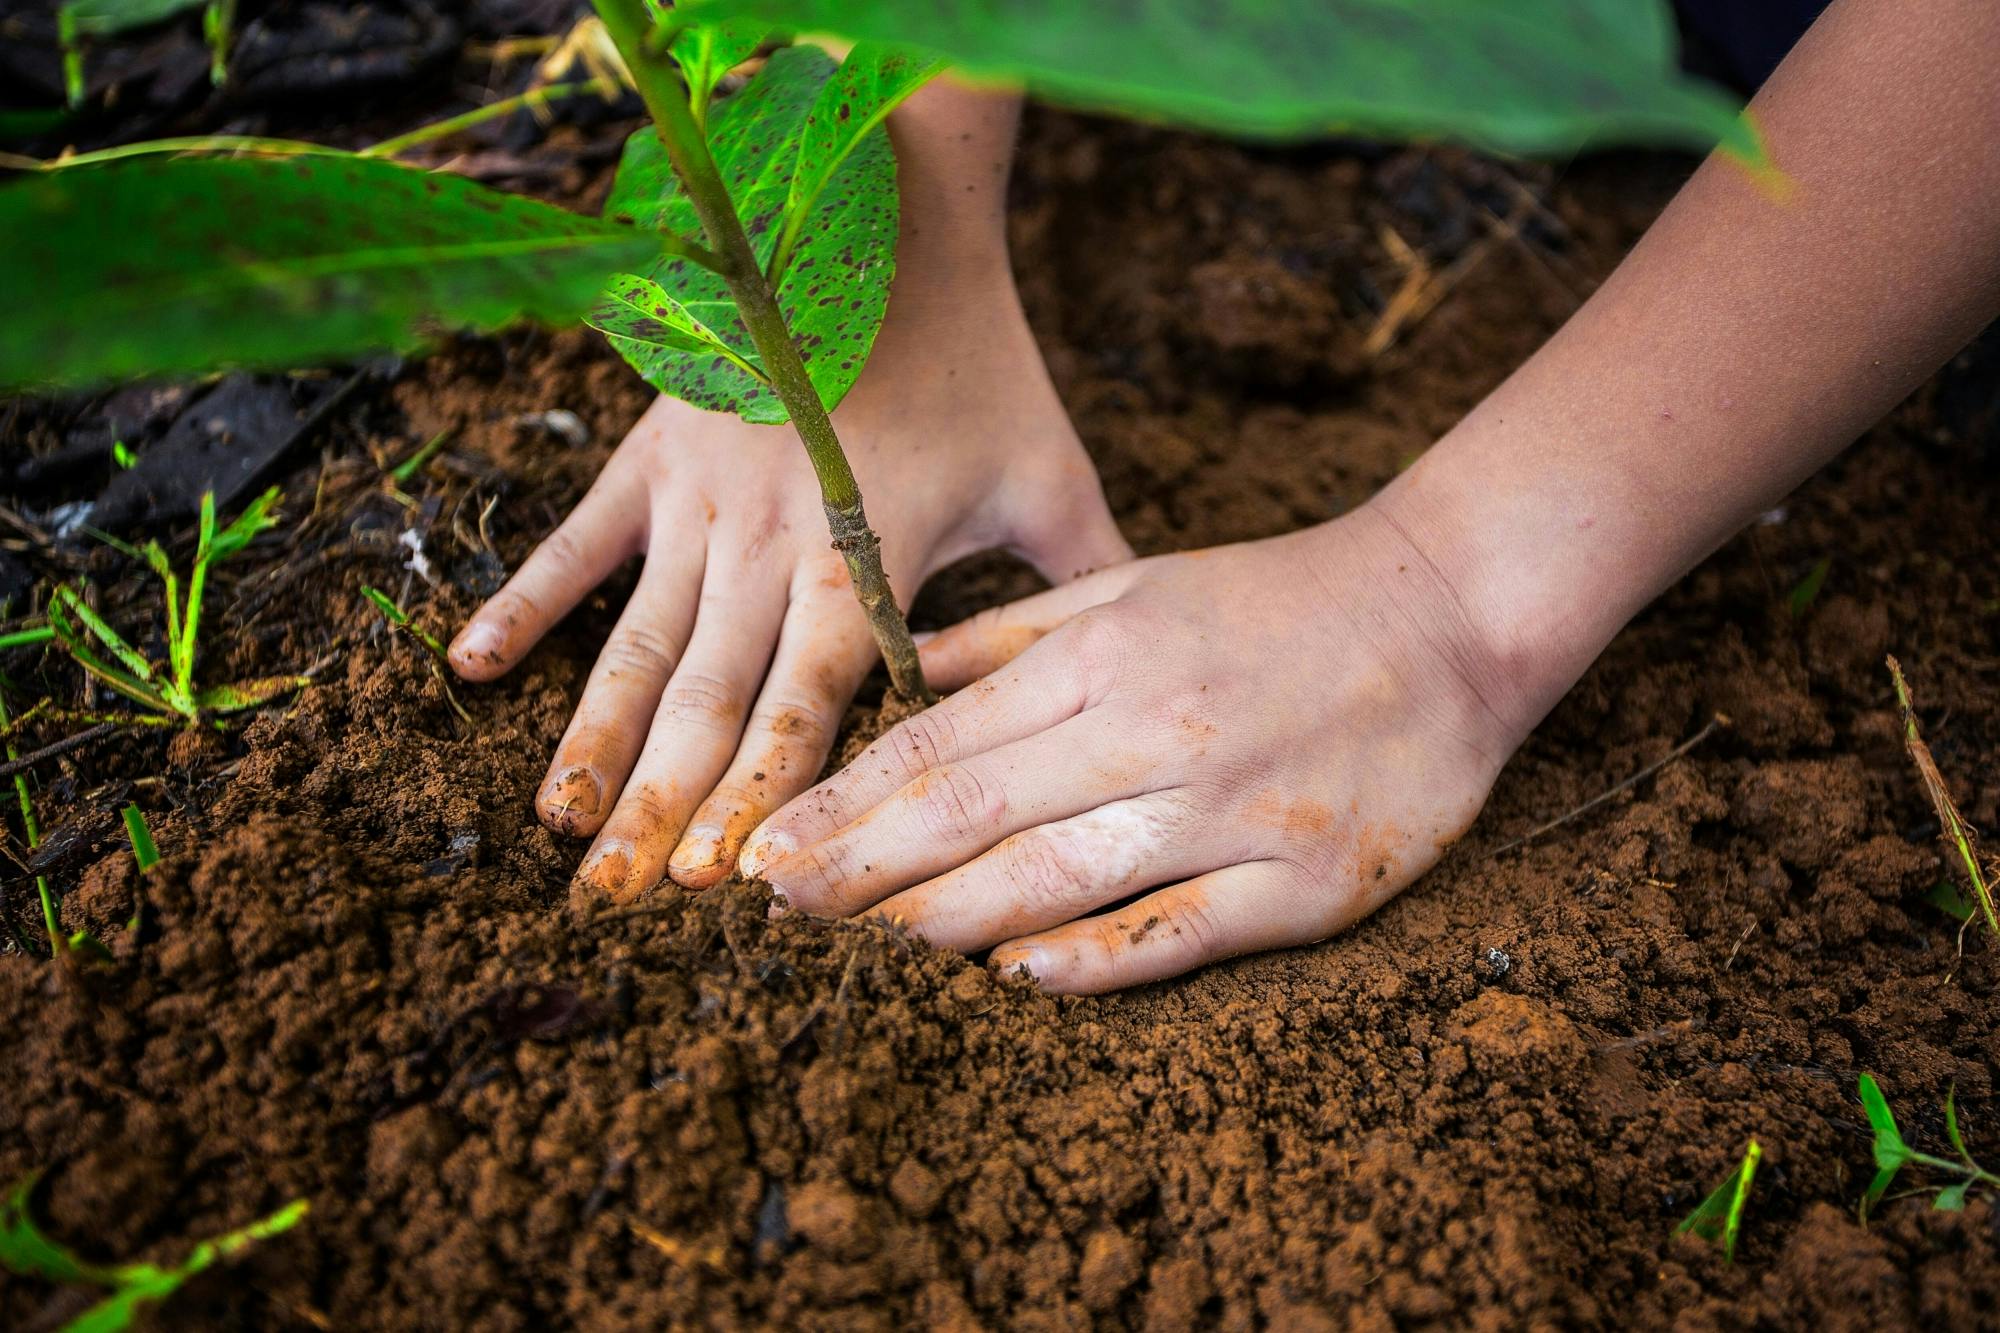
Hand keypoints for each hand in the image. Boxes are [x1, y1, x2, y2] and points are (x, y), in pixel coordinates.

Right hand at [449, 86, 1128, 900]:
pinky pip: (576, 542)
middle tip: (615, 903)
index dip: (764, 800)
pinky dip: (524, 604)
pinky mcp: (653, 455)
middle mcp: (770, 546)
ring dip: (594, 742)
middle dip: (662, 808)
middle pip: (710, 702)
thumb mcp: (1049, 470)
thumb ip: (1081, 582)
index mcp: (864, 560)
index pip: (807, 708)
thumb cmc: (977, 352)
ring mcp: (699, 501)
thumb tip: (1134, 676)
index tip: (722, 888)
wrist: (884, 216)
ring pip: (638, 646)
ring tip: (556, 828)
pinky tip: (470, 671)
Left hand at [737, 501, 1547, 992]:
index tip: (770, 848)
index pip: (942, 741)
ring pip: (1058, 878)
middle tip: (773, 912)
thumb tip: (901, 666)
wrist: (1453, 611)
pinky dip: (1095, 960)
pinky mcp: (1302, 883)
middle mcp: (1154, 730)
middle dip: (860, 868)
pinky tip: (1017, 981)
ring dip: (945, 921)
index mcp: (1106, 658)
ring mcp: (1229, 812)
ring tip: (861, 952)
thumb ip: (1016, 631)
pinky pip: (1179, 930)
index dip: (845, 801)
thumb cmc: (1278, 599)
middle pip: (975, 815)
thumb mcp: (1138, 580)